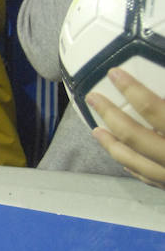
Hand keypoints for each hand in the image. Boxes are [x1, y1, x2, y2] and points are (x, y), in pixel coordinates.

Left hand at [89, 67, 164, 189]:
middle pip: (132, 134)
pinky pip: (144, 176)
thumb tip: (160, 80)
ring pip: (131, 160)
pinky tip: (121, 157)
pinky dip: (130, 164)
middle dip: (109, 114)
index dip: (131, 89)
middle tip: (93, 97)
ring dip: (110, 144)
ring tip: (96, 130)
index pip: (151, 108)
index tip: (114, 73)